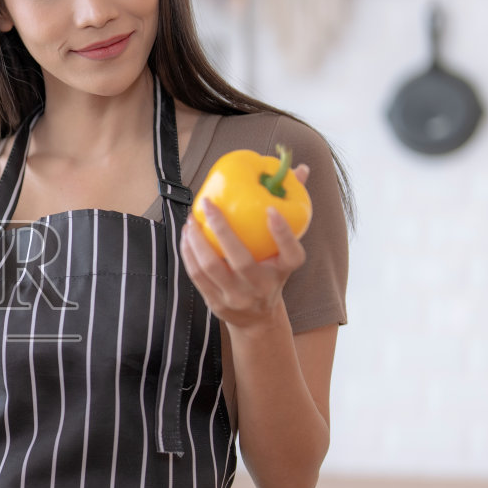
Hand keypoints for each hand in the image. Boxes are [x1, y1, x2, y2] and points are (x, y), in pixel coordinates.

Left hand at [179, 164, 309, 330]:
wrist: (258, 318)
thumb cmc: (272, 270)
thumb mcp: (285, 248)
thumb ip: (291, 210)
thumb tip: (301, 169)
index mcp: (285, 270)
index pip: (291, 253)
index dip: (282, 232)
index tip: (271, 209)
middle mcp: (263, 287)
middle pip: (241, 260)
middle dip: (222, 228)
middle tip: (209, 202)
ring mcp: (238, 298)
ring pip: (211, 267)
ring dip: (197, 239)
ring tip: (192, 219)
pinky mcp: (216, 304)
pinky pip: (196, 275)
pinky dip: (189, 253)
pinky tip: (186, 235)